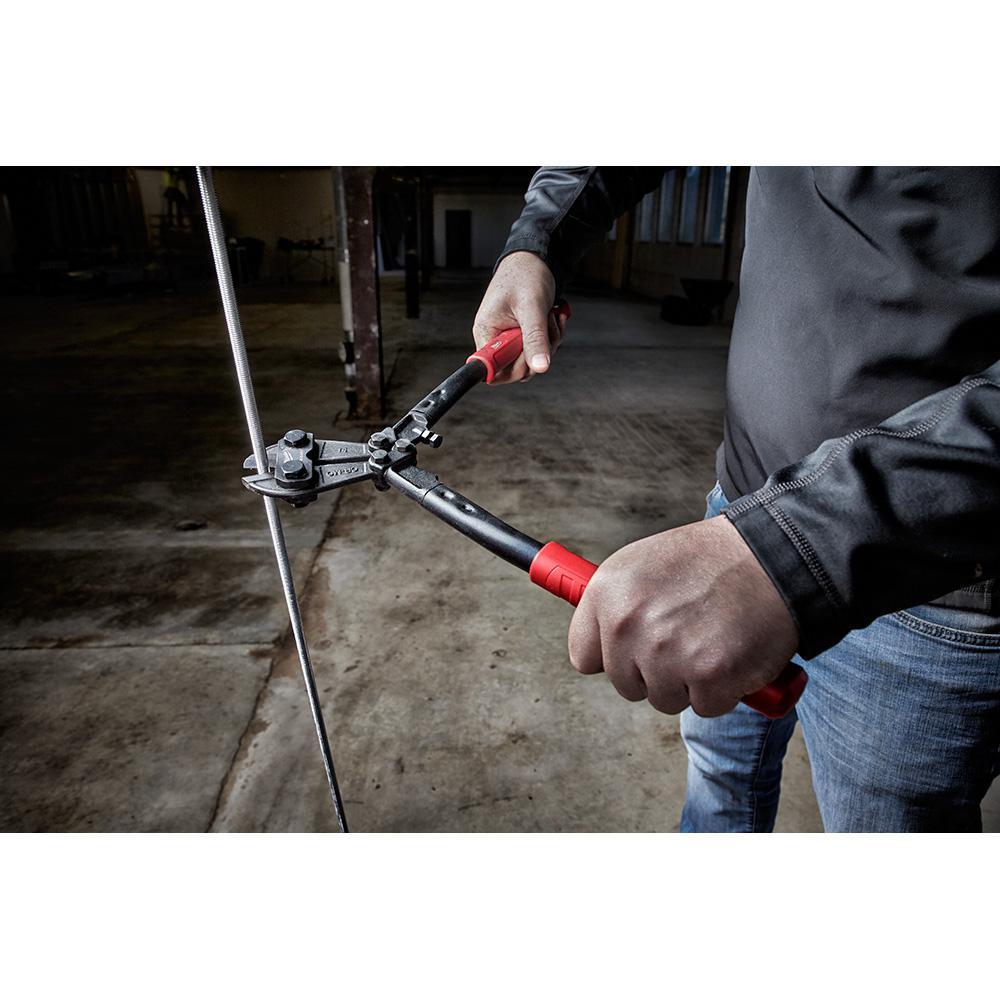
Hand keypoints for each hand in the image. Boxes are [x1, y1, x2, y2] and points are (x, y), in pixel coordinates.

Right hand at [472, 251, 566, 383]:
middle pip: (515, 369)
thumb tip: (540, 367)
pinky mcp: (523, 335)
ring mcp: (510, 337)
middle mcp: (495, 337)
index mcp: (487, 331)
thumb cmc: (526, 275)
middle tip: (546, 330)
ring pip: (532, 360)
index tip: (528, 357)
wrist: (536, 259)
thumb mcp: (532, 307)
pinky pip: (539, 349)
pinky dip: (552, 337)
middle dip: (537, 353)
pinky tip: (553, 319)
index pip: (492, 370)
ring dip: (548, 343)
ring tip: (550, 319)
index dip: (512, 370)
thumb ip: (535, 338)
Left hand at [567, 516, 798, 716]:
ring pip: (664, 699)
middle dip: (653, 671)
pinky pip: (705, 706)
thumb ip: (613, 605)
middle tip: (684, 636)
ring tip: (710, 637)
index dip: (611, 656)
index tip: (630, 649)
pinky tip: (732, 651)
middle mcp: (628, 624)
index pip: (583, 657)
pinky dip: (723, 690)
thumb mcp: (642, 564)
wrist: (772, 557)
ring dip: (689, 681)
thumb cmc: (707, 561)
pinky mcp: (709, 677)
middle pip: (625, 684)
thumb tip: (592, 644)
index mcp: (606, 593)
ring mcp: (667, 653)